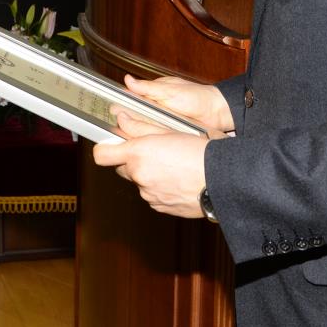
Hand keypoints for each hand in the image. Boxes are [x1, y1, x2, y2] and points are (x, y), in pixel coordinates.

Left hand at [92, 113, 209, 217]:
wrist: (224, 179)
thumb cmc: (202, 151)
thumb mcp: (170, 129)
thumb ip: (139, 126)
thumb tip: (121, 118)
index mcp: (139, 154)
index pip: (102, 155)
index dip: (106, 148)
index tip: (113, 144)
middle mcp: (140, 176)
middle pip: (122, 168)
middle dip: (132, 160)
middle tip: (154, 150)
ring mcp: (149, 195)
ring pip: (140, 181)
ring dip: (150, 173)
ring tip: (174, 164)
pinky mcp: (161, 207)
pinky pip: (153, 194)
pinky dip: (161, 187)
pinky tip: (178, 178)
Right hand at [124, 74, 234, 136]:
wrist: (218, 113)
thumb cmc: (197, 97)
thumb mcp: (169, 91)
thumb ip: (148, 88)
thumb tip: (127, 80)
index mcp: (155, 93)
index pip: (132, 99)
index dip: (121, 106)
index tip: (110, 112)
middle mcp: (157, 108)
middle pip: (136, 116)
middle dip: (126, 122)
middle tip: (115, 128)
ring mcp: (163, 121)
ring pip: (144, 127)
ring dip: (137, 132)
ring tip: (124, 138)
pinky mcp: (170, 133)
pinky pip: (157, 135)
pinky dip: (151, 138)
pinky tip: (144, 143)